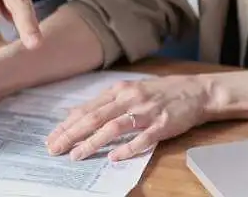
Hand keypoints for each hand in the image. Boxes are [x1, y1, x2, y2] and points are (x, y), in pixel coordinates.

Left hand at [45, 75, 211, 161]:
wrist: (196, 91)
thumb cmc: (161, 92)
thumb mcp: (130, 91)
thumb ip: (105, 102)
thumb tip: (76, 113)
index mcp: (120, 91)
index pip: (87, 109)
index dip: (67, 124)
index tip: (51, 137)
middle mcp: (130, 98)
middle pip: (95, 118)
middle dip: (72, 134)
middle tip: (55, 148)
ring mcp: (146, 112)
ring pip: (114, 127)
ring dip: (93, 142)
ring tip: (77, 155)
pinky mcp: (162, 125)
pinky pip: (142, 138)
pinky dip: (127, 148)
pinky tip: (113, 157)